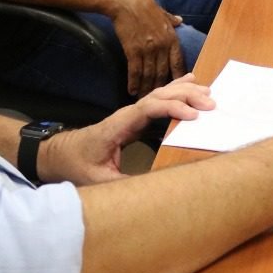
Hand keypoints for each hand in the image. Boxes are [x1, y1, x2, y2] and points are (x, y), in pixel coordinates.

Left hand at [36, 75, 214, 184]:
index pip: (147, 109)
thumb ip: (121, 184)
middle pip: (158, 96)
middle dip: (185, 96)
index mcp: (117, 126)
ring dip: (184, 91)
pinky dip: (175, 90)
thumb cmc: (78, 165)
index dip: (171, 108)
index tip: (194, 116)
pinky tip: (189, 81)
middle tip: (211, 102)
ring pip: (160, 94)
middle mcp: (126, 115)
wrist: (62, 153)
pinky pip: (158, 99)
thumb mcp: (96, 180)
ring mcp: (131, 113)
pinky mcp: (135, 117)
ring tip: (208, 91)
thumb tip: (149, 190)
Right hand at [106, 0, 184, 99]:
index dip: (179, 77)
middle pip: (163, 73)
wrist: (127, 2)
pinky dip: (134, 82)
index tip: (180, 89)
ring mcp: (147, 49)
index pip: (178, 62)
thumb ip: (171, 20)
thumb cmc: (145, 5)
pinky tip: (132, 90)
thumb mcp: (162, 12)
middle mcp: (161, 46)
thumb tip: (180, 20)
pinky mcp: (133, 50)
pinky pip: (135, 70)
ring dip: (147, 88)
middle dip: (162, 88)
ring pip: (149, 75)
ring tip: (145, 99)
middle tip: (160, 101)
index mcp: (171, 38)